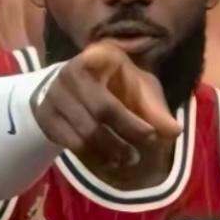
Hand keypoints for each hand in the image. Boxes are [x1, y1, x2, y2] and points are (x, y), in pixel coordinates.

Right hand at [33, 41, 180, 167]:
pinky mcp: (45, 115)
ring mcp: (54, 95)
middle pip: (99, 114)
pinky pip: (70, 142)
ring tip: (125, 161)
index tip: (151, 136)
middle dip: (121, 139)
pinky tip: (106, 161)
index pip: (116, 96)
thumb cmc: (114, 82)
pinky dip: (91, 156)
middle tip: (137, 157)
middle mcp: (70, 72)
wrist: (73, 83)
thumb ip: (155, 108)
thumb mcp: (138, 87)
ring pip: (83, 133)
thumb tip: (174, 131)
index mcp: (97, 58)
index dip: (132, 121)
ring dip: (107, 152)